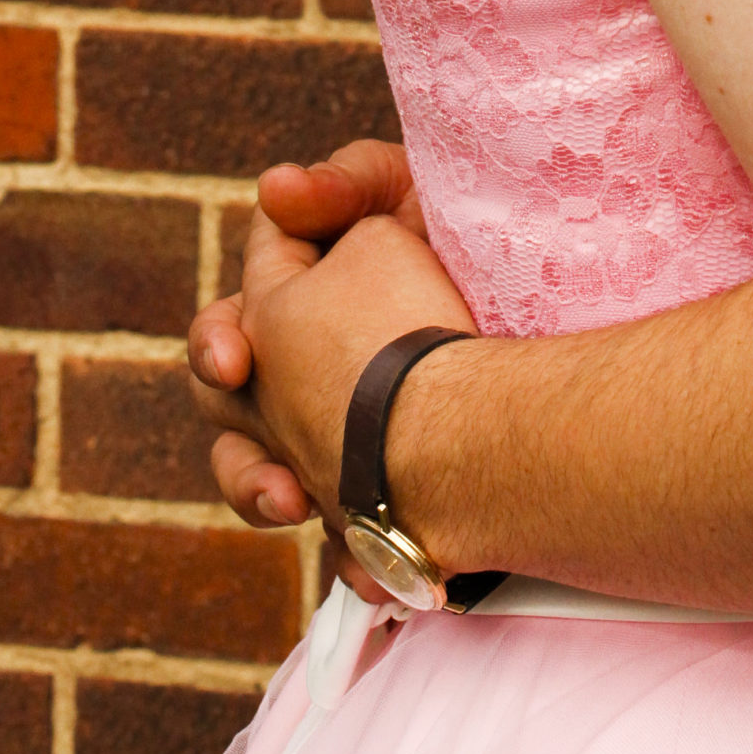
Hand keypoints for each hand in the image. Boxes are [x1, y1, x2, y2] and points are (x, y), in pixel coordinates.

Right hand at [189, 142, 470, 537]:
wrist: (534, 351)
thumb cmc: (468, 257)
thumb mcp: (410, 199)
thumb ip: (345, 184)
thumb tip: (274, 187)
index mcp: (292, 315)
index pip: (228, 329)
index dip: (218, 342)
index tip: (237, 361)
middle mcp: (300, 383)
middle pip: (229, 426)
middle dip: (237, 453)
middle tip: (274, 476)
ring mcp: (334, 444)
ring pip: (263, 488)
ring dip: (264, 498)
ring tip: (294, 506)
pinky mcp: (378, 499)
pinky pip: (348, 546)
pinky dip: (355, 558)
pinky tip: (371, 569)